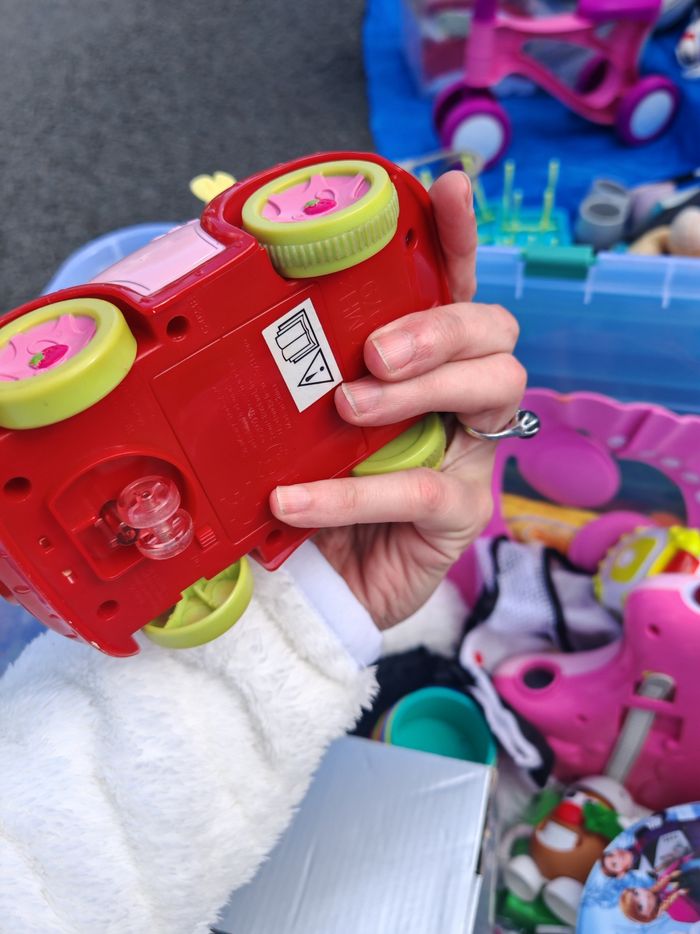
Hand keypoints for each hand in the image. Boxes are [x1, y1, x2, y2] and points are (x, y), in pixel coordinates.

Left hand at [270, 171, 525, 629]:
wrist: (316, 584)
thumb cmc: (308, 486)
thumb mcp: (290, 420)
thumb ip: (282, 370)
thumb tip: (213, 299)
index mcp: (422, 363)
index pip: (454, 287)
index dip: (457, 237)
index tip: (448, 185)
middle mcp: (460, 399)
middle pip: (496, 332)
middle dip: (441, 325)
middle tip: (374, 351)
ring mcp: (469, 455)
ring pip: (491, 391)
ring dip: (418, 389)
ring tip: (348, 408)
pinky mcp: (458, 514)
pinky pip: (423, 490)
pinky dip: (353, 491)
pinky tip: (293, 498)